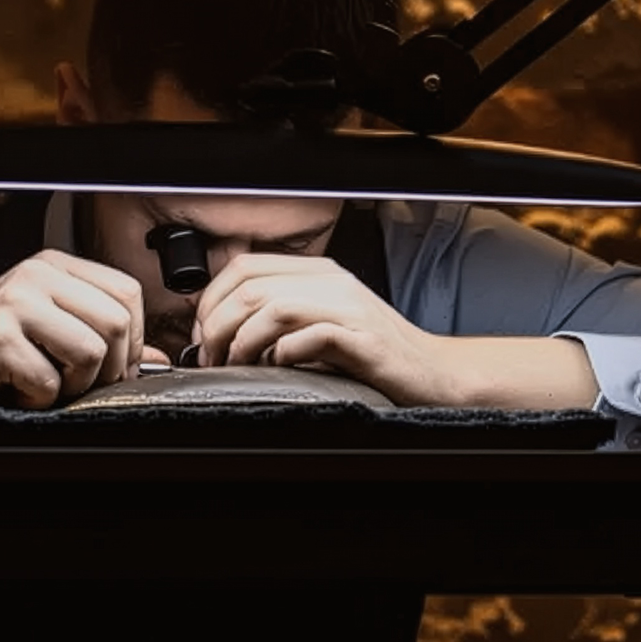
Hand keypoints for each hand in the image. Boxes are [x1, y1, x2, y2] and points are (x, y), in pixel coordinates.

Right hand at [0, 250, 145, 408]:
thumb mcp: (46, 328)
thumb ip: (99, 334)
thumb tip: (154, 358)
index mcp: (53, 266)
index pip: (127, 292)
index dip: (134, 338)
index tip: (116, 364)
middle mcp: (36, 276)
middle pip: (117, 321)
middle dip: (110, 367)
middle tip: (82, 384)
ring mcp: (15, 303)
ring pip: (90, 352)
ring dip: (75, 385)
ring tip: (47, 384)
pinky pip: (50, 380)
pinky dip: (39, 400)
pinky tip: (18, 390)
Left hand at [191, 254, 449, 403]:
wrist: (436, 374)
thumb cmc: (375, 356)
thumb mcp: (323, 323)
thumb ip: (282, 317)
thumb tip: (222, 331)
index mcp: (318, 273)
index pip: (243, 266)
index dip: (211, 300)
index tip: (204, 333)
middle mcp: (332, 283)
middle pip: (250, 288)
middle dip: (217, 326)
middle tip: (212, 357)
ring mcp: (350, 309)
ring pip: (272, 308)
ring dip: (242, 341)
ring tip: (237, 365)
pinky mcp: (364, 340)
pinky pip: (311, 337)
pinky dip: (284, 354)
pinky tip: (280, 367)